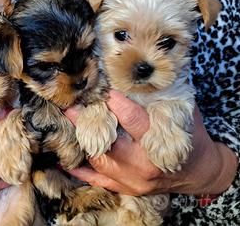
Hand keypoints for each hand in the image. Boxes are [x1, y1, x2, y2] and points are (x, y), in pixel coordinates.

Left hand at [65, 90, 237, 195]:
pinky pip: (98, 180)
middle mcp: (143, 166)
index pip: (131, 119)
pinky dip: (81, 170)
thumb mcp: (185, 114)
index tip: (100, 88)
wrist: (199, 172)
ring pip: (99, 160)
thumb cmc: (191, 138)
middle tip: (72, 104)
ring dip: (82, 140)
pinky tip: (65, 160)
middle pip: (108, 143)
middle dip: (88, 122)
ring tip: (69, 121)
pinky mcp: (126, 188)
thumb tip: (138, 76)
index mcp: (160, 144)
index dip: (114, 102)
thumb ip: (163, 98)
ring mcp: (132, 180)